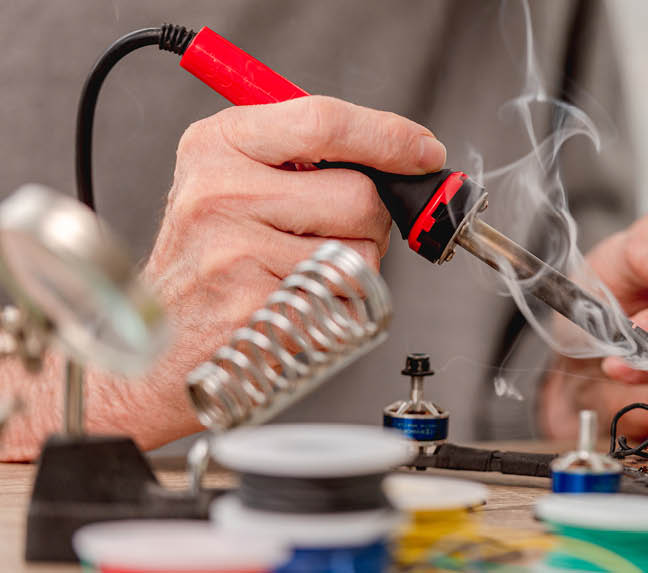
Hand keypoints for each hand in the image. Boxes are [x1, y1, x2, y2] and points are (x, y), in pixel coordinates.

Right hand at [54, 96, 443, 454]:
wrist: (153, 346)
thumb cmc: (206, 264)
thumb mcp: (234, 185)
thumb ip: (306, 160)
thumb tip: (402, 158)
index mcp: (218, 145)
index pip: (324, 120)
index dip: (389, 137)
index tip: (424, 152)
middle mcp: (219, 192)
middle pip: (358, 194)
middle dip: (370, 222)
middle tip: (332, 236)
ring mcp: (234, 252)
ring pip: (360, 254)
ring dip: (352, 272)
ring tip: (299, 276)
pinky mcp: (254, 309)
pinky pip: (344, 303)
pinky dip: (337, 310)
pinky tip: (293, 307)